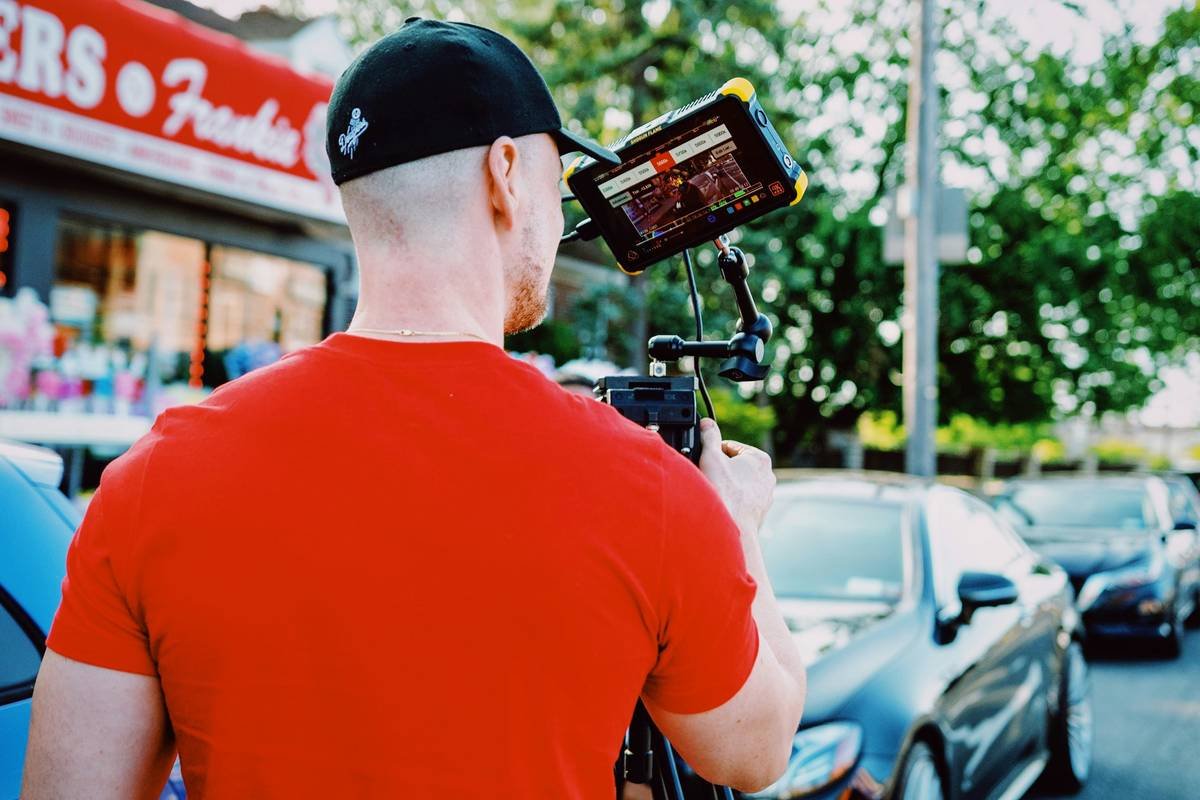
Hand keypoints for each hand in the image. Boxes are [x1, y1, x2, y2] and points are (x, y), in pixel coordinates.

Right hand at [697, 418, 775, 534]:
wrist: (731, 528)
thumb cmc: (723, 492)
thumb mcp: (711, 457)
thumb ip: (708, 436)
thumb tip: (707, 423)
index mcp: (760, 458)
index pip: (730, 448)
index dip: (713, 453)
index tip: (705, 463)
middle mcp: (768, 476)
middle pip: (735, 466)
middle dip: (721, 471)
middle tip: (708, 478)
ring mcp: (766, 496)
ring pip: (739, 484)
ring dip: (726, 486)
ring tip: (715, 493)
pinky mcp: (760, 512)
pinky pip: (742, 501)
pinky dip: (732, 501)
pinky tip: (722, 505)